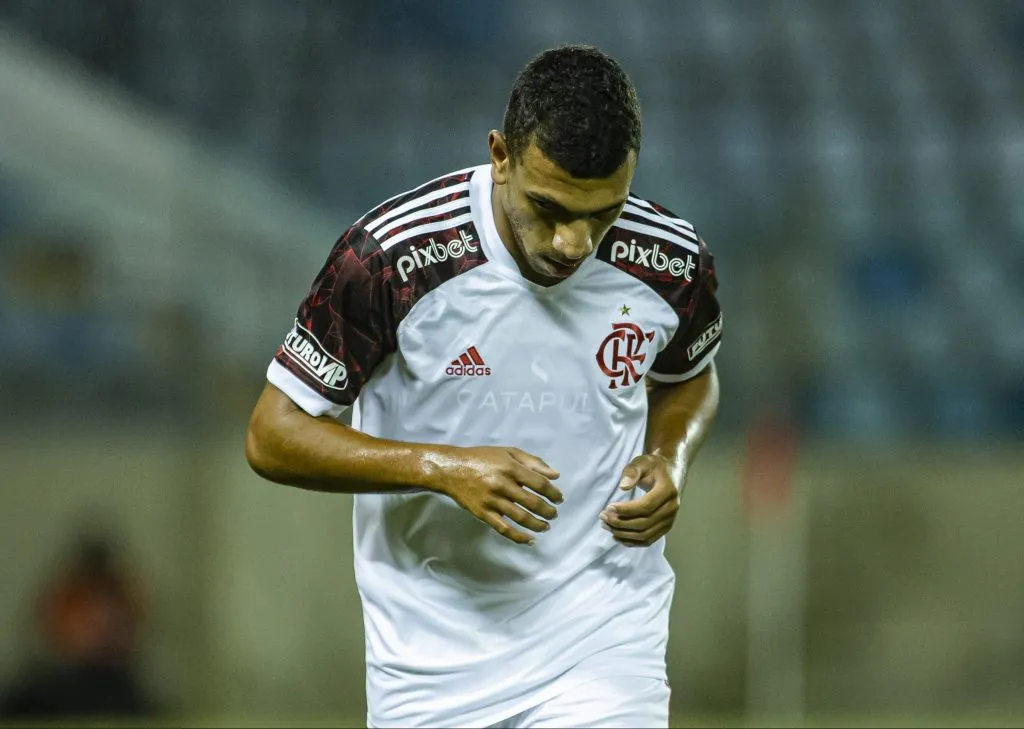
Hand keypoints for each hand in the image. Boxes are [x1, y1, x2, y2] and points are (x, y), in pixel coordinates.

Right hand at [430, 446, 561, 545]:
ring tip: (546, 526)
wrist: (451, 469)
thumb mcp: (508, 452)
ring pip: (520, 517)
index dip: (553, 493)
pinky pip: (503, 528)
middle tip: (554, 514)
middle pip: (532, 502)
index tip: (559, 499)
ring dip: (537, 524)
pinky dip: (518, 537)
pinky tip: (530, 540)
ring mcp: (492, 501)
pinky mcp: (483, 513)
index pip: (539, 483)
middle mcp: (502, 484)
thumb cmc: (482, 458)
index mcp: (510, 467)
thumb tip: (555, 476)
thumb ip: (533, 462)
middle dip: (548, 511)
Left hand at [600, 453, 680, 546]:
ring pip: (645, 535)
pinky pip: (648, 540)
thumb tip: (623, 486)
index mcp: (668, 491)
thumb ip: (632, 472)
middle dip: (621, 523)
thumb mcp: (642, 462)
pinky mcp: (665, 528)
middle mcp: (672, 508)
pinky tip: (616, 535)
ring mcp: (670, 520)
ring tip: (606, 525)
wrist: (669, 472)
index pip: (646, 506)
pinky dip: (631, 541)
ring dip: (623, 534)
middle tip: (603, 516)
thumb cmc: (653, 466)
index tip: (609, 507)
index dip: (626, 510)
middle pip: (644, 523)